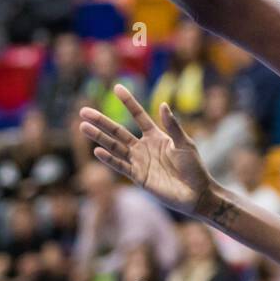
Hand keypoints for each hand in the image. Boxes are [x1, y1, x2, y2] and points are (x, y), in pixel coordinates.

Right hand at [79, 85, 213, 217]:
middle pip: (119, 131)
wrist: (196, 192)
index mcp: (156, 135)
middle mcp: (144, 147)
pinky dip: (109, 159)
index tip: (117, 87)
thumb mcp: (184, 143)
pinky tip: (97, 151)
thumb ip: (172, 126)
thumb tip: (162, 104)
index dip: (128, 102)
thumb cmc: (194, 167)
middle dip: (102, 121)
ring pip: (115, 147)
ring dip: (99, 137)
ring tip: (83, 126)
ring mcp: (139, 161)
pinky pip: (121, 166)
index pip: (138, 115)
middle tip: (83, 111)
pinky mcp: (138, 177)